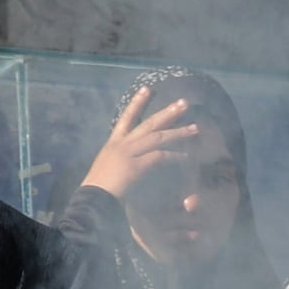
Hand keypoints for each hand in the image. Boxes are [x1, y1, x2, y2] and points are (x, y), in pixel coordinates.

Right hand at [80, 85, 223, 203]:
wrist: (92, 199)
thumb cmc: (99, 189)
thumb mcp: (107, 167)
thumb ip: (119, 159)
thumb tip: (130, 159)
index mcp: (113, 143)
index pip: (126, 117)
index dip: (137, 103)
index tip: (148, 89)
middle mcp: (121, 144)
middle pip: (148, 123)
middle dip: (168, 112)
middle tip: (184, 103)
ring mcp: (128, 153)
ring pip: (157, 137)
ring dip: (178, 132)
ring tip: (195, 128)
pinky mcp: (135, 166)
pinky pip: (160, 157)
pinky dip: (174, 156)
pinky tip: (187, 157)